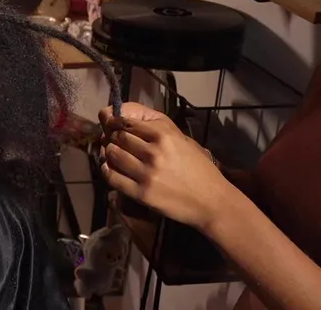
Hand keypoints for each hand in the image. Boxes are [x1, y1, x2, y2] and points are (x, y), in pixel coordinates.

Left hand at [98, 102, 231, 230]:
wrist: (212, 201)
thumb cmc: (198, 168)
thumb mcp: (181, 140)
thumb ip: (156, 128)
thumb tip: (125, 120)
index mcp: (164, 135)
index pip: (125, 122)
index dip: (114, 123)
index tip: (111, 125)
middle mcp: (153, 152)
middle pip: (117, 138)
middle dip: (111, 138)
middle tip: (111, 141)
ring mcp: (146, 174)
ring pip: (113, 155)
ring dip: (109, 153)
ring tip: (114, 155)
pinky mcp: (142, 193)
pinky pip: (113, 177)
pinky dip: (107, 171)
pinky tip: (110, 169)